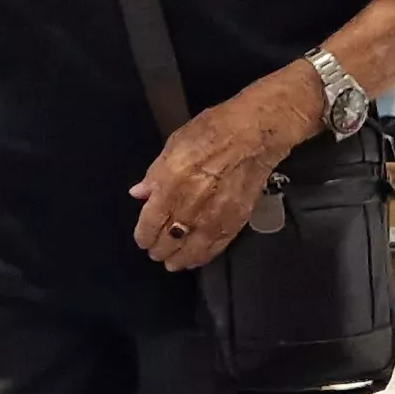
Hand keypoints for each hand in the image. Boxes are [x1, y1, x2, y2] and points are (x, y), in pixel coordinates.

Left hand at [128, 68, 323, 272]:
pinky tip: (195, 259)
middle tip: (156, 252)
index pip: (150, 223)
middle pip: (168, 240)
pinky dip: (202, 256)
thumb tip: (140, 194)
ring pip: (191, 250)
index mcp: (170, 185)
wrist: (255, 135)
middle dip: (159, 249)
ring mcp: (213, 217)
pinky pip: (215, 247)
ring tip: (173, 262)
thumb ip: (155, 174)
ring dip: (179, 259)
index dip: (144, 235)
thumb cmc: (211, 130)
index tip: (142, 240)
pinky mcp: (235, 222)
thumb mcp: (174, 144)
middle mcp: (189, 207)